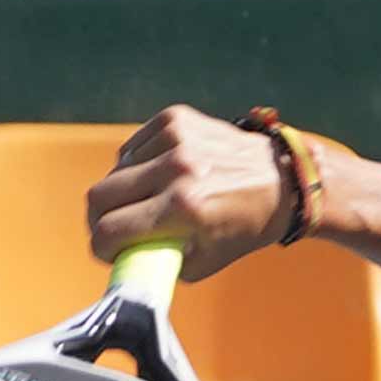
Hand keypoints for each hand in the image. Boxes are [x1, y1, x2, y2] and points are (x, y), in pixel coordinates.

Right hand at [86, 108, 295, 273]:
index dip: (101, 247)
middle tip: (113, 228)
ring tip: (146, 201)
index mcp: (182, 208)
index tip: (110, 251)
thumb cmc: (243, 226)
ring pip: (114, 170)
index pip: (109, 230)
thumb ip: (157, 262)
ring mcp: (175, 138)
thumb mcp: (202, 261)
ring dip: (121, 191)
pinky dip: (136, 165)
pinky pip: (132, 148)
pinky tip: (157, 175)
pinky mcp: (174, 118)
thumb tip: (120, 258)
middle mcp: (176, 169)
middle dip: (99, 219)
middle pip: (99, 196)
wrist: (282, 178)